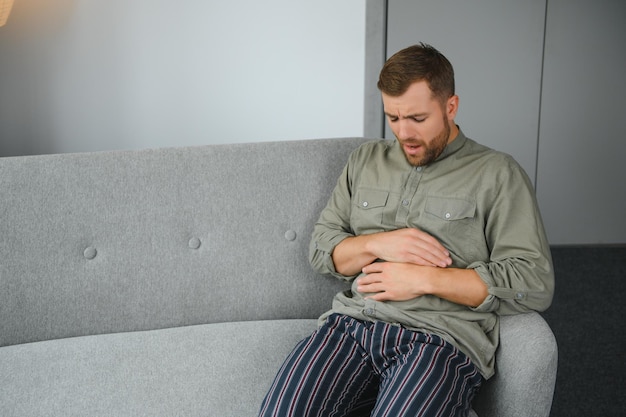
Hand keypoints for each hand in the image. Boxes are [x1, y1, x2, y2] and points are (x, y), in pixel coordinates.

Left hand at [358, 261, 488, 306]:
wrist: (423, 278)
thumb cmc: (418, 268)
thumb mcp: (407, 260)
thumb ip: (400, 260)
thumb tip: (399, 257)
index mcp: (388, 266)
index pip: (375, 267)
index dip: (368, 268)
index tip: (364, 269)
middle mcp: (385, 275)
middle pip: (371, 277)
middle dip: (364, 279)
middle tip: (358, 281)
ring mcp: (387, 285)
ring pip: (372, 287)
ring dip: (365, 288)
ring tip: (359, 288)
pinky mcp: (391, 294)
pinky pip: (378, 297)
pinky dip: (372, 298)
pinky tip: (367, 298)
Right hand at [367, 228, 451, 267]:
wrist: (377, 244)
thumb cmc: (392, 241)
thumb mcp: (405, 234)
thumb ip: (417, 238)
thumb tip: (430, 245)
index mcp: (414, 232)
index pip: (431, 240)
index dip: (440, 248)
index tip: (447, 254)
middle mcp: (412, 238)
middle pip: (431, 248)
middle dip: (441, 255)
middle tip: (449, 261)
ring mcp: (408, 246)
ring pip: (426, 254)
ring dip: (436, 260)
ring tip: (443, 265)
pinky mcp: (403, 255)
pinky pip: (418, 260)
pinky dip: (427, 264)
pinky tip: (432, 267)